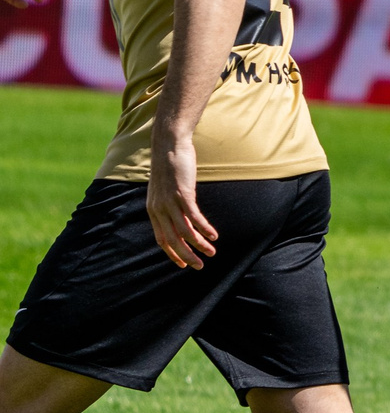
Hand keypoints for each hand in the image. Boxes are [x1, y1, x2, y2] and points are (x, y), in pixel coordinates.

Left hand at [146, 130, 219, 268]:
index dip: (172, 253)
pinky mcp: (183, 194)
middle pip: (172, 240)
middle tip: (199, 266)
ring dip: (199, 245)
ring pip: (184, 231)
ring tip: (212, 253)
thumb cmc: (170, 165)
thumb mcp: (164, 188)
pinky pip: (194, 217)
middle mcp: (159, 209)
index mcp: (153, 209)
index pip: (161, 239)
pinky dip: (204, 229)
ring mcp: (170, 202)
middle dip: (186, 256)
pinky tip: (213, 236)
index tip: (182, 264)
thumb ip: (168, 203)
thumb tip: (178, 213)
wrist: (169, 145)